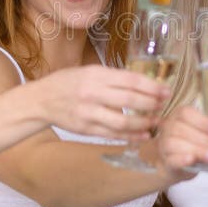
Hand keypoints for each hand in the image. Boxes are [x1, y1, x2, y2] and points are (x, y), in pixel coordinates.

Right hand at [36, 65, 169, 140]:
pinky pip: (113, 134)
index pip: (131, 80)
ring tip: (156, 120)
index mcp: (96, 75)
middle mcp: (92, 93)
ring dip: (144, 122)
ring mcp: (88, 113)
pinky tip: (143, 134)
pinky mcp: (86, 129)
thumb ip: (114, 77)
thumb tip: (144, 83)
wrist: (41, 100)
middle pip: (130, 100)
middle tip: (163, 105)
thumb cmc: (68, 82)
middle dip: (152, 104)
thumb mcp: (89, 71)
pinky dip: (131, 136)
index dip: (152, 86)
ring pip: (123, 121)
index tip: (166, 90)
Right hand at [156, 105, 207, 174]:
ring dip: (198, 150)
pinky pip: (171, 159)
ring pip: (176, 144)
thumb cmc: (192, 144)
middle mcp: (169, 127)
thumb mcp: (205, 135)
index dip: (204, 122)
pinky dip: (181, 159)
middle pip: (183, 129)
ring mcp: (164, 145)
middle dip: (207, 139)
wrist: (176, 165)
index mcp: (179, 116)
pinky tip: (192, 160)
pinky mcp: (166, 162)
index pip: (187, 113)